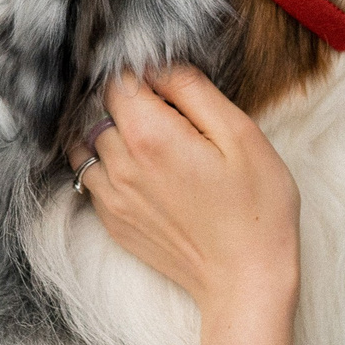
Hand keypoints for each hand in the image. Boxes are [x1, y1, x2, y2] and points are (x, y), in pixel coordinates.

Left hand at [75, 67, 299, 320]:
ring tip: (150, 143)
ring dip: (110, 135)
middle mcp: (120, 164)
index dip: (142, 75)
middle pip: (100, 110)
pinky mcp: (113, 222)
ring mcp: (111, 197)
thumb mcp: (241, 134)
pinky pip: (92, 178)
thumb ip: (193, 91)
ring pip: (88, 144)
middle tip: (169, 118)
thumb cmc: (257, 207)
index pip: (118, 81)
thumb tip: (159, 65)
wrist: (247, 280)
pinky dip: (107, 166)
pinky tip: (144, 173)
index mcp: (150, 135)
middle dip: (128, 104)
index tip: (167, 87)